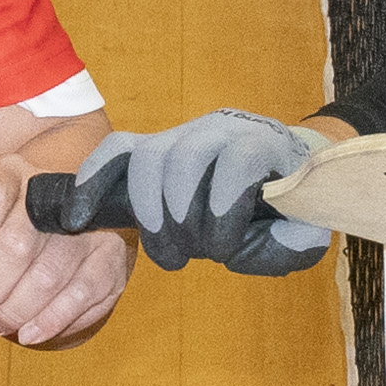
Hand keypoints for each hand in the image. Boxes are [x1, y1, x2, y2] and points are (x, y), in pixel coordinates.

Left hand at [0, 149, 132, 346]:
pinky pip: (84, 294)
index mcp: (6, 172)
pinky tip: (30, 331)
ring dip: (16, 312)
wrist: (64, 200)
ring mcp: (87, 222)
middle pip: (17, 245)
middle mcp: (50, 190)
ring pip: (49, 276)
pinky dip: (53, 321)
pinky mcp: (111, 254)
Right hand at [65, 107, 331, 274]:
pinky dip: (93, 180)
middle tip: (190, 256)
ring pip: (147, 156)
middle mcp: (219, 130)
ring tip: (164, 253)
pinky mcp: (154, 146)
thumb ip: (293, 242)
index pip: (238, 161)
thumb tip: (257, 242)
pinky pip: (115, 152)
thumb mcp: (306, 226)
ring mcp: (182, 134)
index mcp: (262, 143)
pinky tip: (79, 216)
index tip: (221, 250)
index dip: (225, 206)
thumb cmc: (290, 202)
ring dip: (148, 211)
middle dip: (181, 217)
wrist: (278, 165)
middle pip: (184, 159)